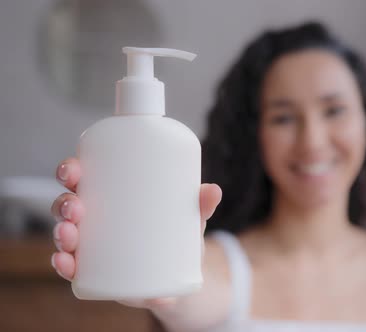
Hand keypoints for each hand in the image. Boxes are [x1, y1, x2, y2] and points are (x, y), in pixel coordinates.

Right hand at [50, 157, 221, 308]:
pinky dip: (63, 264)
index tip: (73, 169)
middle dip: (64, 203)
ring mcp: (94, 244)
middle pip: (69, 203)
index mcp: (112, 194)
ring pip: (66, 233)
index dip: (70, 170)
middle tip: (77, 207)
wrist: (181, 275)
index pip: (84, 176)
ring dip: (60, 233)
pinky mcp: (96, 270)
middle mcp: (96, 217)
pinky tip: (65, 263)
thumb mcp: (190, 218)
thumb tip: (213, 191)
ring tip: (70, 235)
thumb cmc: (178, 235)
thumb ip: (201, 205)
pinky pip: (71, 265)